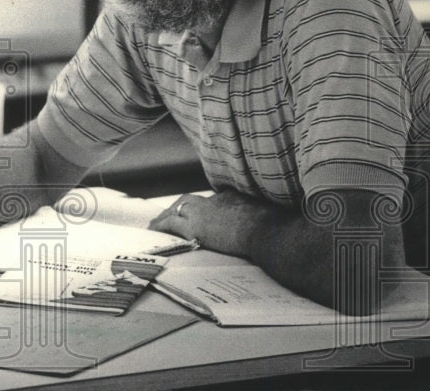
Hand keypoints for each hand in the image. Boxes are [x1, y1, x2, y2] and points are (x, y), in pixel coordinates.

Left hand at [148, 189, 270, 257]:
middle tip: (172, 214)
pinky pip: (170, 223)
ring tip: (157, 223)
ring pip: (178, 209)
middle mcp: (216, 199)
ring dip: (166, 215)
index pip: (216, 200)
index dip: (207, 208)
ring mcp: (205, 211)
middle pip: (192, 200)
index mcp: (235, 195)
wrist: (269, 233)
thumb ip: (264, 218)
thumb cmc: (277, 230)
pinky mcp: (196, 226)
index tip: (204, 215)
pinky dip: (160, 225)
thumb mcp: (272, 218)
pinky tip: (152, 230)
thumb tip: (269, 227)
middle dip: (181, 207)